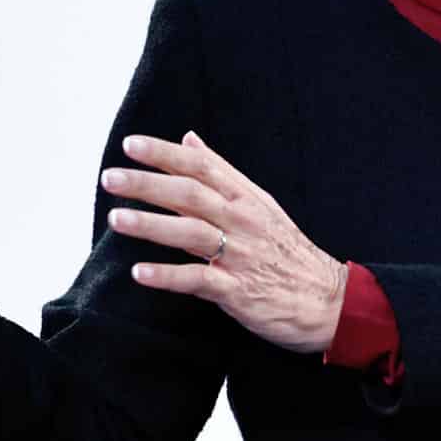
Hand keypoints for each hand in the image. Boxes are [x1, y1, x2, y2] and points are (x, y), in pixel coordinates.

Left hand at [101, 131, 347, 354]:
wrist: (329, 300)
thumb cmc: (287, 252)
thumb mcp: (260, 204)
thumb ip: (222, 173)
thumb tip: (189, 139)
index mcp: (246, 198)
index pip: (202, 166)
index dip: (165, 154)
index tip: (131, 145)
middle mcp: (243, 221)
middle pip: (190, 194)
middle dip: (148, 184)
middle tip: (110, 177)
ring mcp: (241, 255)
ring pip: (191, 233)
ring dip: (151, 225)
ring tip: (115, 219)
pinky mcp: (239, 291)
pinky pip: (198, 280)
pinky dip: (168, 276)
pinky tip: (140, 273)